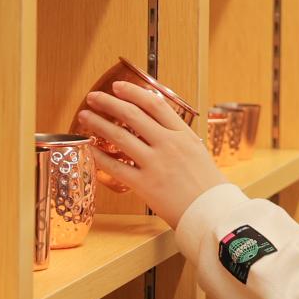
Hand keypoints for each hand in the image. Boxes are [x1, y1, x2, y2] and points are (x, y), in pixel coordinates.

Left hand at [76, 82, 224, 226]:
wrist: (212, 212)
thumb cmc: (207, 185)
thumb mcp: (197, 151)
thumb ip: (177, 136)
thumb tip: (156, 121)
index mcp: (183, 135)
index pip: (155, 105)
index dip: (133, 92)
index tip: (118, 87)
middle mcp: (168, 145)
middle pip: (132, 115)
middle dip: (109, 103)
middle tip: (94, 98)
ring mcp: (155, 164)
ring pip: (120, 137)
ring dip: (98, 124)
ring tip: (86, 116)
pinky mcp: (145, 185)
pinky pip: (116, 167)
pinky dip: (100, 156)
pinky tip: (91, 149)